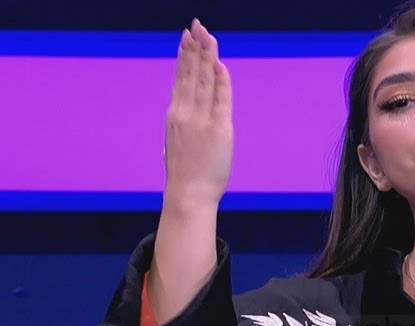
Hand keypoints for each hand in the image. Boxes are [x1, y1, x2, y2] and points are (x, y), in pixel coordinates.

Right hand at [164, 18, 232, 206]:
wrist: (187, 193)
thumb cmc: (184, 173)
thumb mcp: (176, 142)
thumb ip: (181, 124)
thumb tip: (183, 115)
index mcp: (174, 115)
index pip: (180, 79)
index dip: (184, 57)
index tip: (186, 38)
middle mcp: (185, 112)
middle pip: (191, 74)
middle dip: (194, 48)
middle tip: (196, 26)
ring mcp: (201, 120)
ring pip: (204, 81)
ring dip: (207, 56)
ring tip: (207, 35)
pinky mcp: (218, 129)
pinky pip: (221, 99)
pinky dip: (221, 80)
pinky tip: (220, 64)